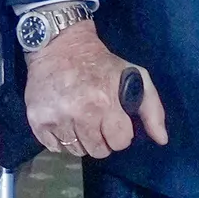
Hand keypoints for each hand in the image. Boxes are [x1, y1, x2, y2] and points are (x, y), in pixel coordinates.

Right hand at [25, 17, 166, 159]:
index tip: (115, 121)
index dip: (120, 133)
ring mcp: (55, 118)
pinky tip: (64, 120)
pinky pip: (54, 148)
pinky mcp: (37, 120)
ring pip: (76, 151)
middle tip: (97, 120)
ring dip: (81, 140)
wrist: (58, 46)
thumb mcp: (135, 75)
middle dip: (101, 139)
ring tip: (79, 119)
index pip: (120, 142)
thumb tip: (162, 140)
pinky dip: (61, 139)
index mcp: (104, 102)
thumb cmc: (100, 63)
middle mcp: (79, 113)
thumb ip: (153, 109)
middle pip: (98, 151)